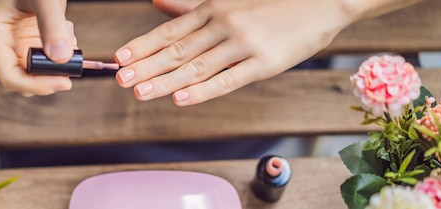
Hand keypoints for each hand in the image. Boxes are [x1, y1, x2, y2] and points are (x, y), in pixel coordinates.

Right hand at [0, 0, 76, 95]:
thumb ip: (53, 25)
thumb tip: (62, 59)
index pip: (9, 77)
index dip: (38, 85)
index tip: (66, 82)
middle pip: (21, 80)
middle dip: (50, 74)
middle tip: (74, 56)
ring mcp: (8, 46)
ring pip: (33, 74)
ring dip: (56, 64)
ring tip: (68, 35)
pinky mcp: (22, 44)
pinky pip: (41, 62)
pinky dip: (58, 54)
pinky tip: (65, 33)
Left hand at [114, 0, 360, 105]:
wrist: (320, 3)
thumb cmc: (271, 6)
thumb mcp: (228, 0)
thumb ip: (189, 6)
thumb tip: (155, 1)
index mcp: (213, 9)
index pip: (170, 30)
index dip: (143, 45)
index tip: (120, 58)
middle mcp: (224, 24)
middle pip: (178, 49)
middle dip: (147, 66)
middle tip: (121, 79)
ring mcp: (243, 43)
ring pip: (197, 66)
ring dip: (166, 81)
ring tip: (141, 92)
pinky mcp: (264, 63)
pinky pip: (228, 79)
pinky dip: (203, 90)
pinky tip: (182, 98)